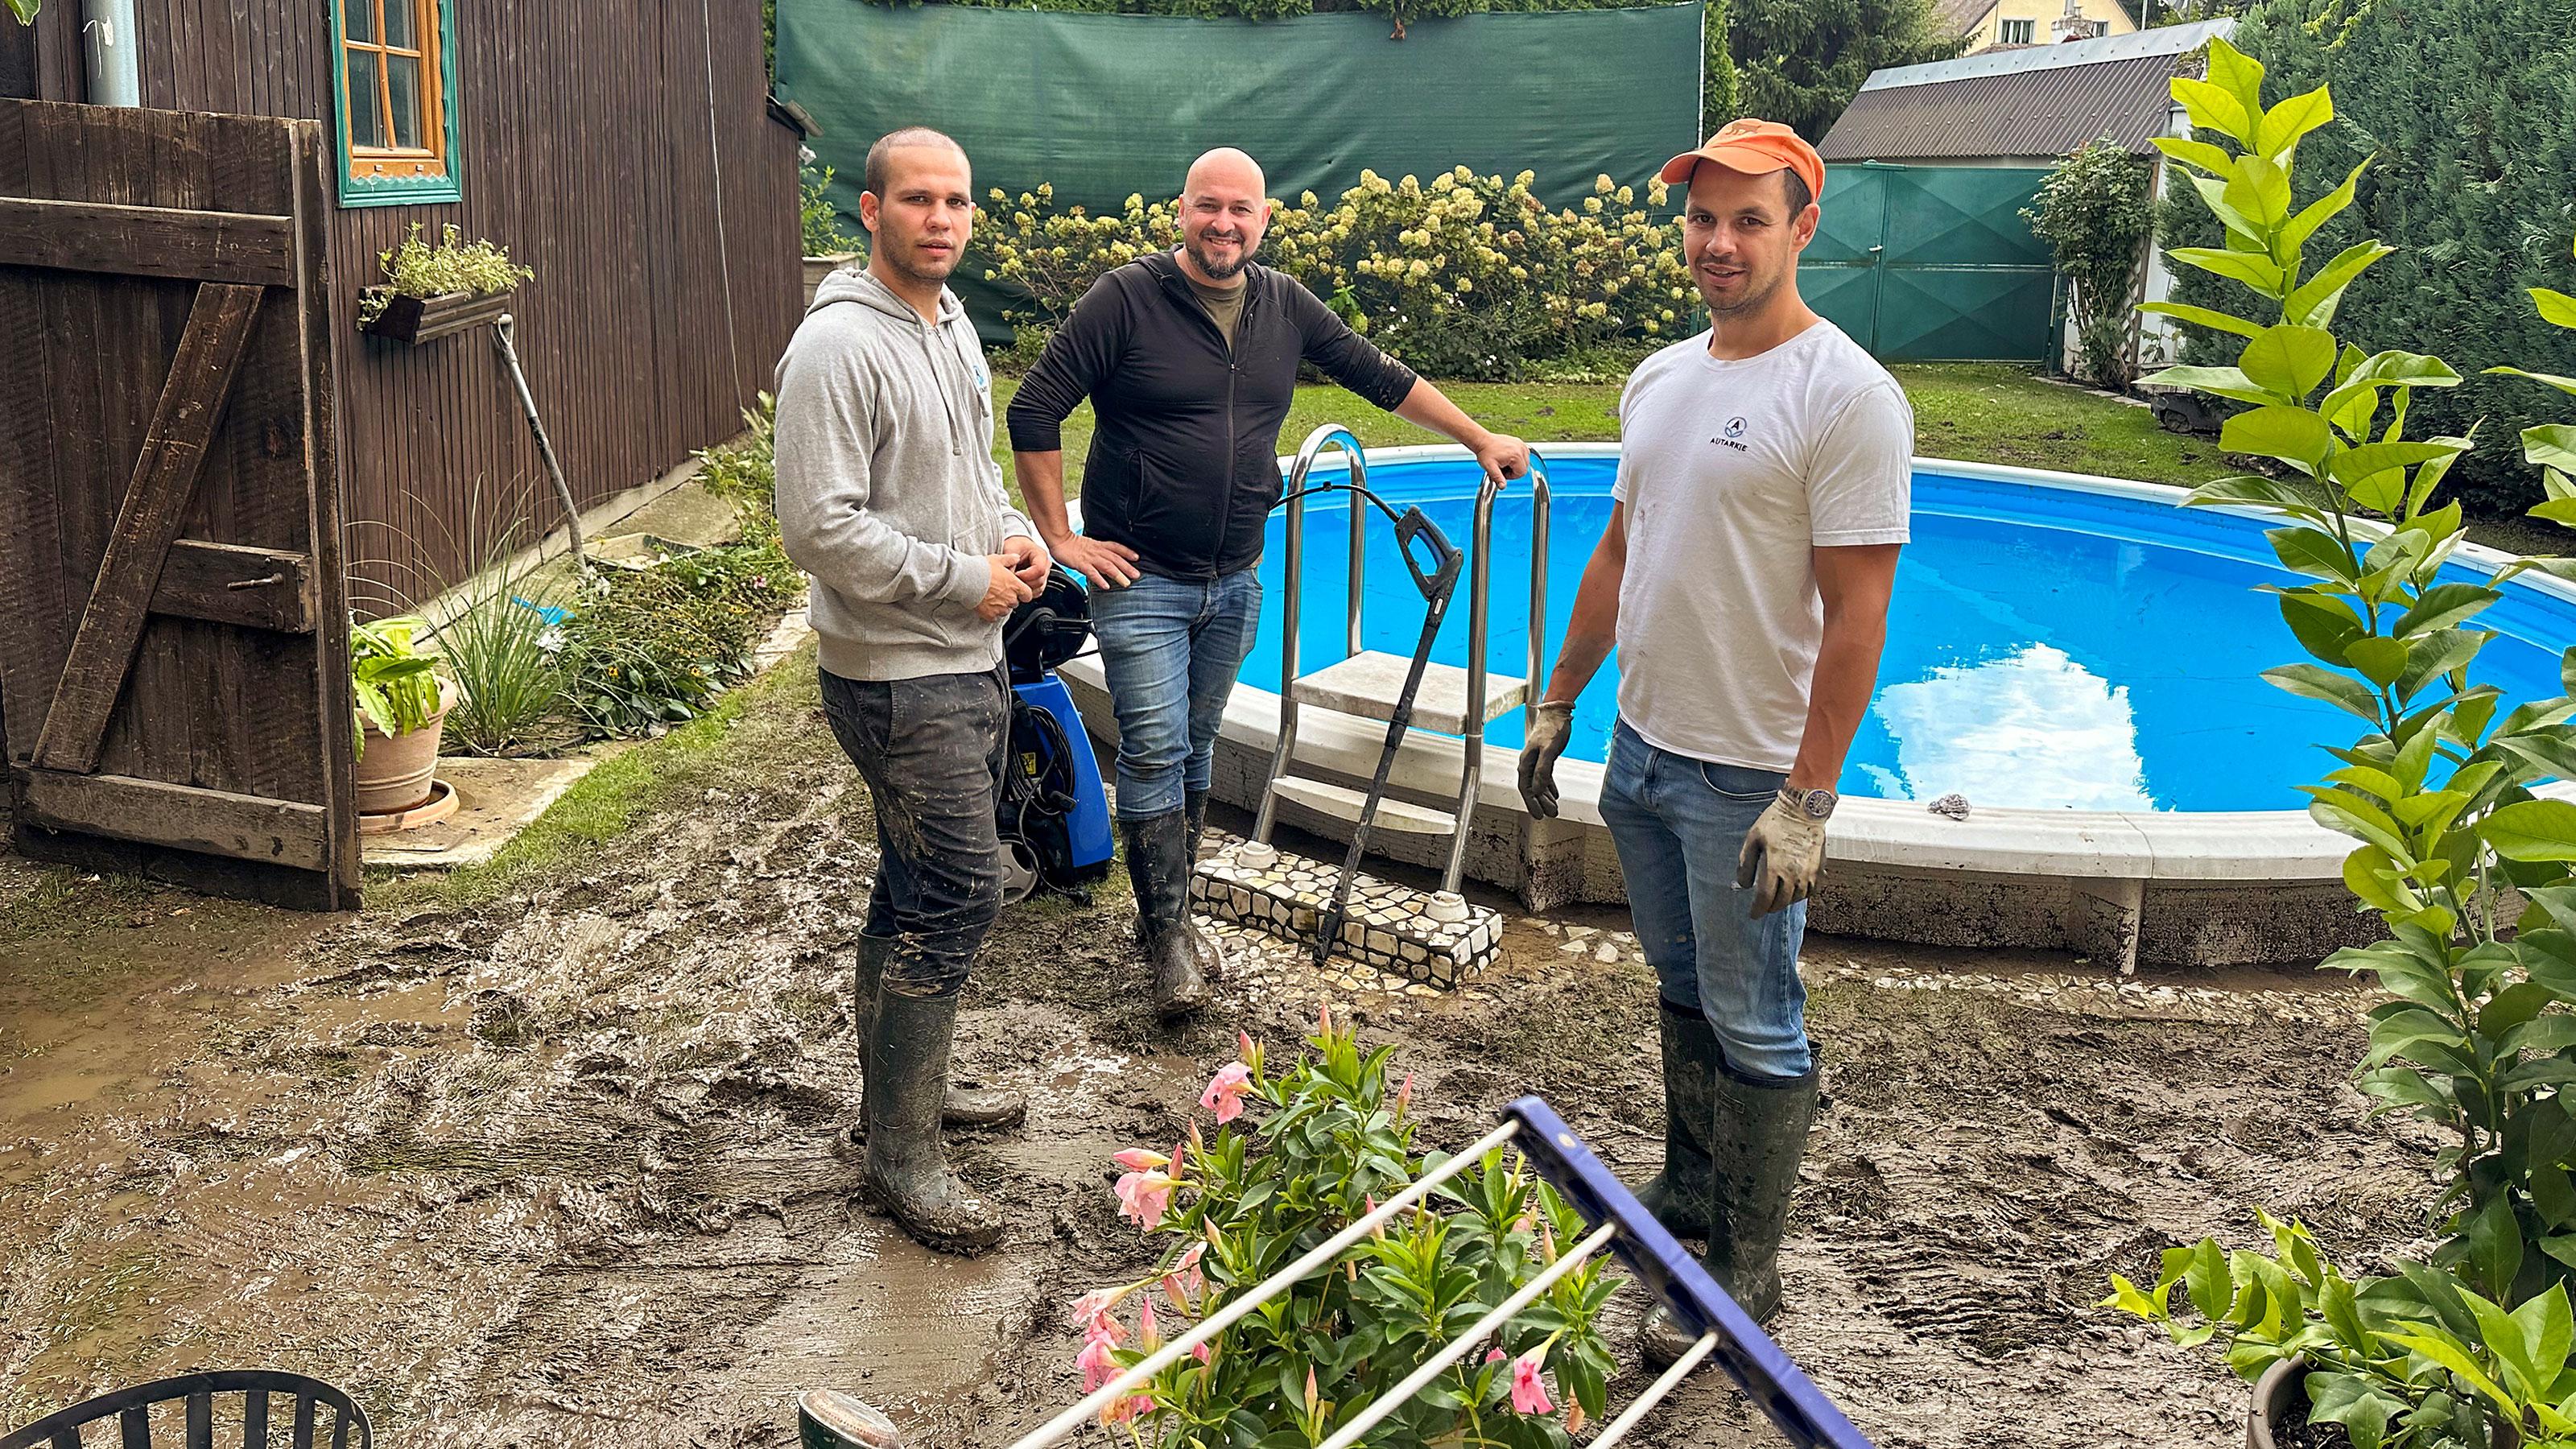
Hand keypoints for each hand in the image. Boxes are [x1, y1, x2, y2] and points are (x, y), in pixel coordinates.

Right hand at [977, 555, 1035, 620]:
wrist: (966, 579)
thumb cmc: (982, 569)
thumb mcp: (998, 559)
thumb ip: (1010, 559)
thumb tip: (1016, 558)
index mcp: (1015, 586)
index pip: (1028, 595)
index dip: (1023, 593)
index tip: (1017, 591)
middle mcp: (1010, 599)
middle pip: (1015, 603)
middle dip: (1009, 598)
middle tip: (999, 590)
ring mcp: (1001, 608)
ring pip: (1005, 610)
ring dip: (1001, 606)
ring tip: (990, 596)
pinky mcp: (991, 615)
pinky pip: (994, 617)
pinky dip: (991, 612)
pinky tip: (985, 604)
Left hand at [1003, 534, 1052, 589]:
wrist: (1015, 548)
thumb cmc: (1015, 546)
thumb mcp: (1010, 549)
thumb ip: (1010, 561)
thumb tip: (1009, 576)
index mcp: (1041, 555)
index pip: (1040, 569)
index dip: (1026, 575)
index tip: (1016, 574)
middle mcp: (1045, 565)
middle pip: (1040, 581)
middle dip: (1025, 583)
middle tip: (1013, 579)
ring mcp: (1044, 575)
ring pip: (1039, 589)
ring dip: (1026, 589)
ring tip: (1015, 582)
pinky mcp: (1040, 583)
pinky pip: (1036, 592)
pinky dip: (1027, 592)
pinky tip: (1019, 585)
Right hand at [1051, 533, 1140, 588]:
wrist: (1059, 539)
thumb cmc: (1071, 544)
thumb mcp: (1089, 545)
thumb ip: (1098, 552)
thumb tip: (1107, 560)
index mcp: (1099, 545)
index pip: (1116, 547)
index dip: (1127, 552)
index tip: (1137, 557)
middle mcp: (1097, 551)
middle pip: (1115, 559)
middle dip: (1127, 567)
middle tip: (1136, 575)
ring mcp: (1089, 557)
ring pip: (1107, 566)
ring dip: (1118, 574)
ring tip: (1126, 583)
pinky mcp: (1081, 564)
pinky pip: (1092, 572)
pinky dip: (1099, 579)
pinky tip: (1105, 586)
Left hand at [1471, 431, 1529, 486]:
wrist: (1483, 441)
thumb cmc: (1485, 452)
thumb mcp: (1490, 467)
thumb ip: (1497, 478)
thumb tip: (1502, 487)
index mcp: (1516, 455)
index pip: (1522, 472)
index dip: (1512, 476)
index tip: (1503, 472)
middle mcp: (1520, 448)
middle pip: (1524, 467)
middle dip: (1514, 470)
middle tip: (1502, 467)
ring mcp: (1521, 444)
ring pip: (1525, 461)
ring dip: (1516, 464)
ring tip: (1504, 462)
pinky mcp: (1519, 442)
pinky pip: (1523, 454)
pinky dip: (1517, 458)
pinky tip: (1507, 457)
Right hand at [1516, 700, 1574, 819]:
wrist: (1557, 712)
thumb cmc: (1552, 728)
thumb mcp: (1549, 750)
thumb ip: (1542, 770)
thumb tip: (1537, 790)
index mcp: (1526, 762)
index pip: (1525, 788)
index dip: (1531, 803)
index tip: (1538, 815)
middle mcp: (1529, 763)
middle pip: (1532, 788)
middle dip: (1540, 803)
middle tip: (1550, 814)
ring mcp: (1537, 760)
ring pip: (1538, 784)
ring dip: (1545, 796)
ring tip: (1553, 808)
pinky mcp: (1546, 757)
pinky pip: (1545, 776)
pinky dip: (1549, 786)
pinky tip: (1554, 794)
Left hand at [1736, 791, 1827, 916]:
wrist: (1804, 810)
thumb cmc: (1776, 821)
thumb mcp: (1753, 839)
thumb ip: (1746, 863)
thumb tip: (1743, 884)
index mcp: (1774, 868)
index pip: (1764, 899)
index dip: (1757, 910)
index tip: (1753, 914)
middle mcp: (1793, 875)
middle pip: (1780, 902)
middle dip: (1770, 907)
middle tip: (1764, 906)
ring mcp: (1808, 874)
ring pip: (1796, 898)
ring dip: (1785, 902)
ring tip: (1778, 898)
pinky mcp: (1819, 869)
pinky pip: (1811, 890)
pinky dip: (1801, 894)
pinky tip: (1794, 890)